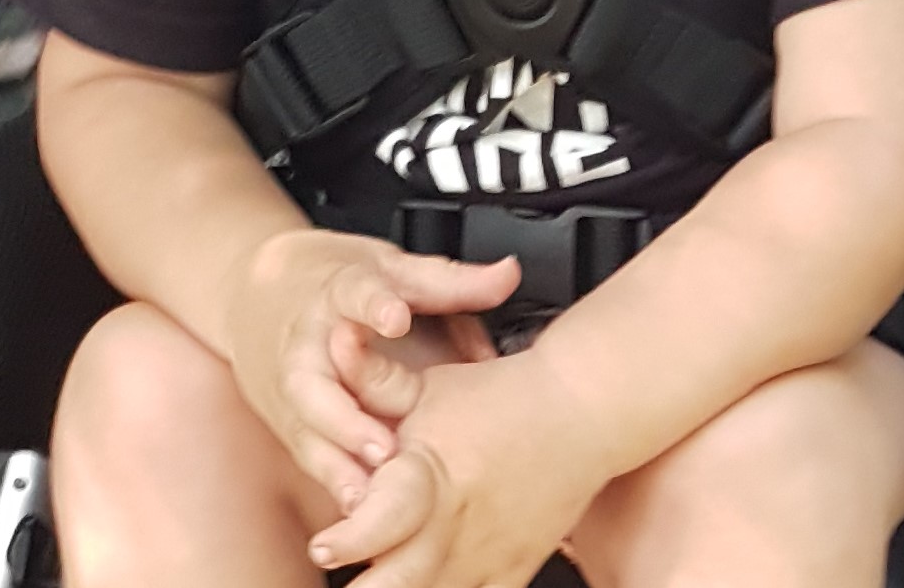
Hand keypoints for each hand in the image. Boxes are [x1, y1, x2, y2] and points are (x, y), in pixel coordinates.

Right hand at [225, 229, 520, 507]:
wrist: (252, 295)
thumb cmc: (332, 285)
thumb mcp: (390, 268)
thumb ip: (449, 282)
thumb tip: (508, 275)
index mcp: (335, 292)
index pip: (352, 292)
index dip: (373, 304)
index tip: (395, 315)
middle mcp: (306, 344)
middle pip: (312, 379)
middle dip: (344, 415)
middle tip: (384, 446)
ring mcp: (292, 390)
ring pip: (306, 430)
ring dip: (337, 465)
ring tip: (372, 499)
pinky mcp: (290, 425)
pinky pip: (310, 458)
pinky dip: (334, 484)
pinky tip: (360, 516)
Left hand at [310, 355, 613, 587]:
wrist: (580, 411)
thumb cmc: (499, 395)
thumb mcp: (430, 385)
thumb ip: (373, 377)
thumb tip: (333, 339)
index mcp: (433, 473)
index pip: (387, 517)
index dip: (350, 540)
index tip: (324, 547)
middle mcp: (457, 523)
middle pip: (401, 583)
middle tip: (345, 581)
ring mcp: (487, 555)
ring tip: (377, 581)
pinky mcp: (513, 572)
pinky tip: (430, 587)